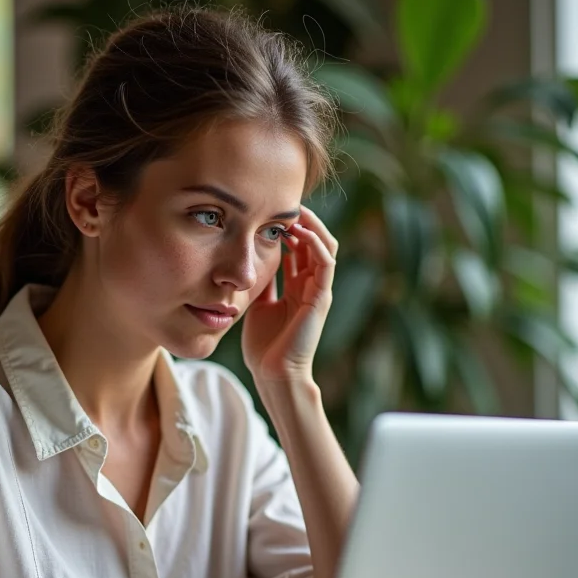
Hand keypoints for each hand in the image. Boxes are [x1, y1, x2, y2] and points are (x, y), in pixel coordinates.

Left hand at [242, 205, 337, 383]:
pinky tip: (300, 232)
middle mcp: (311, 286)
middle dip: (302, 221)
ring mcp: (319, 291)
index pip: (300, 248)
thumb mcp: (258, 304)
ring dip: (312, 226)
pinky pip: (326, 264)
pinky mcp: (321, 298)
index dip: (289, 228)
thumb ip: (262, 283)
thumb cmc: (264, 345)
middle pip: (315, 242)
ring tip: (294, 211)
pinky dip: (316, 244)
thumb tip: (252, 259)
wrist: (272, 373)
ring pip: (326, 247)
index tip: (271, 212)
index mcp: (297, 287)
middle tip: (285, 204)